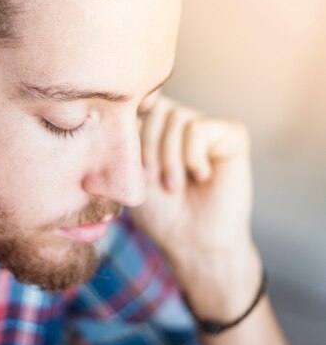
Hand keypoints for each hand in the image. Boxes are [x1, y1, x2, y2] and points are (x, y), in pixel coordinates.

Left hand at [130, 94, 260, 319]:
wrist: (191, 241)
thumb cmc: (160, 211)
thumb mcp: (129, 171)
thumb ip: (123, 137)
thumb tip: (113, 108)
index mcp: (157, 127)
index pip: (138, 104)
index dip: (131, 132)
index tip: (133, 166)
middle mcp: (182, 122)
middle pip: (157, 107)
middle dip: (148, 146)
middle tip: (152, 179)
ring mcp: (208, 127)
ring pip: (177, 117)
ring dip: (169, 157)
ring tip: (174, 185)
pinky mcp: (232, 135)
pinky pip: (200, 128)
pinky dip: (192, 156)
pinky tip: (201, 177)